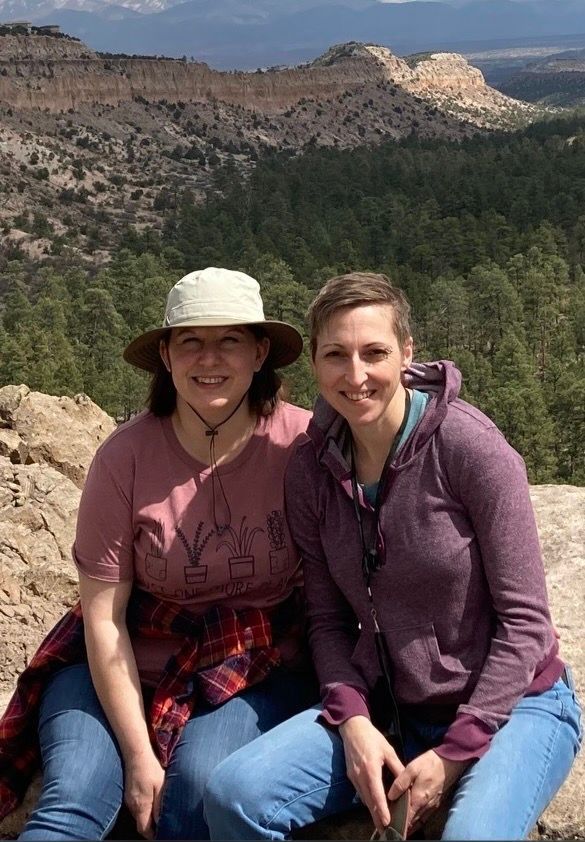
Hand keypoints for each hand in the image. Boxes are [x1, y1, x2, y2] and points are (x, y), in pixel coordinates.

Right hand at [124, 750, 165, 838]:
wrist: (136, 754)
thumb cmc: (150, 769)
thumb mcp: (160, 786)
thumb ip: (160, 805)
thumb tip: (161, 822)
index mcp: (141, 806)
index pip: (144, 830)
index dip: (152, 835)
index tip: (161, 833)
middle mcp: (133, 806)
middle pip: (141, 824)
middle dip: (150, 827)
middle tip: (162, 824)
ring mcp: (129, 799)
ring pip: (138, 815)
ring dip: (147, 816)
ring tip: (158, 812)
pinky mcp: (128, 793)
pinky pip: (136, 807)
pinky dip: (143, 808)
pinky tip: (150, 800)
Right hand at [339, 716, 404, 831]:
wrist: (353, 728)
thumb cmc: (372, 738)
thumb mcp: (388, 750)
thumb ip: (397, 767)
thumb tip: (406, 782)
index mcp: (371, 769)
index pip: (377, 795)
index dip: (381, 810)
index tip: (386, 823)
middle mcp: (360, 776)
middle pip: (369, 802)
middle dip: (376, 817)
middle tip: (385, 830)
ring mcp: (354, 777)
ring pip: (364, 799)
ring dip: (372, 810)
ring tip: (381, 821)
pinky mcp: (351, 776)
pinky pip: (360, 792)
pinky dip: (367, 800)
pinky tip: (374, 804)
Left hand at [387, 750, 469, 831]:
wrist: (448, 762)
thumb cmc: (429, 764)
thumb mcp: (412, 769)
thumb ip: (400, 783)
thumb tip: (391, 796)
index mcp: (419, 799)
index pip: (407, 818)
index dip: (398, 824)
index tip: (390, 825)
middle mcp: (426, 806)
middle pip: (413, 822)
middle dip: (403, 825)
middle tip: (391, 825)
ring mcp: (432, 806)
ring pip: (419, 821)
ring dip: (410, 824)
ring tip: (399, 824)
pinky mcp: (435, 803)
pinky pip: (425, 816)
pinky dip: (417, 819)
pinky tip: (411, 816)